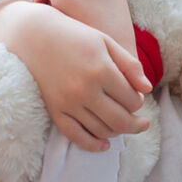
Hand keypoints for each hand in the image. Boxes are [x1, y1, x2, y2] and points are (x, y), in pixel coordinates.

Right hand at [0, 0, 151, 150]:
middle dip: (136, 125)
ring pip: (101, 130)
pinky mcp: (55, 111)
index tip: (136, 97)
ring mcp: (68, 103)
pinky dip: (93, 145)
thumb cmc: (75, 36)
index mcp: (101, 70)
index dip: (139, 102)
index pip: (132, 100)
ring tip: (122, 125)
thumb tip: (148, 89)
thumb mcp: (106, 42)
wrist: (34, 36)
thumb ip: (130, 65)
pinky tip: (104, 144)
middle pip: (120, 120)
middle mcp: (85, 89)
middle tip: (143, 124)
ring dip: (117, 132)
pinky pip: (76, 136)